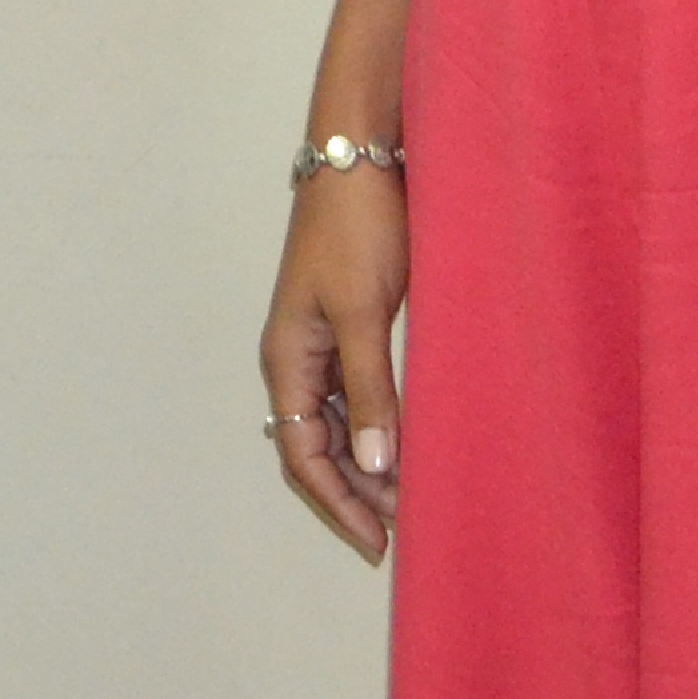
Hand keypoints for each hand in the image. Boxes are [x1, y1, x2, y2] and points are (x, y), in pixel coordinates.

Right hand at [261, 160, 408, 560]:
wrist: (363, 156)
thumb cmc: (357, 228)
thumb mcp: (364, 312)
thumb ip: (370, 390)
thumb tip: (376, 466)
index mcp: (288, 358)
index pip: (302, 455)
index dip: (338, 503)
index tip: (381, 542)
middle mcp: (298, 358)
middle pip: (316, 447)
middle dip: (354, 493)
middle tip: (402, 531)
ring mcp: (322, 342)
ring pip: (338, 425)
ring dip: (369, 464)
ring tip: (410, 497)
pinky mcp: (350, 324)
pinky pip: (357, 396)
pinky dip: (380, 428)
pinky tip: (408, 443)